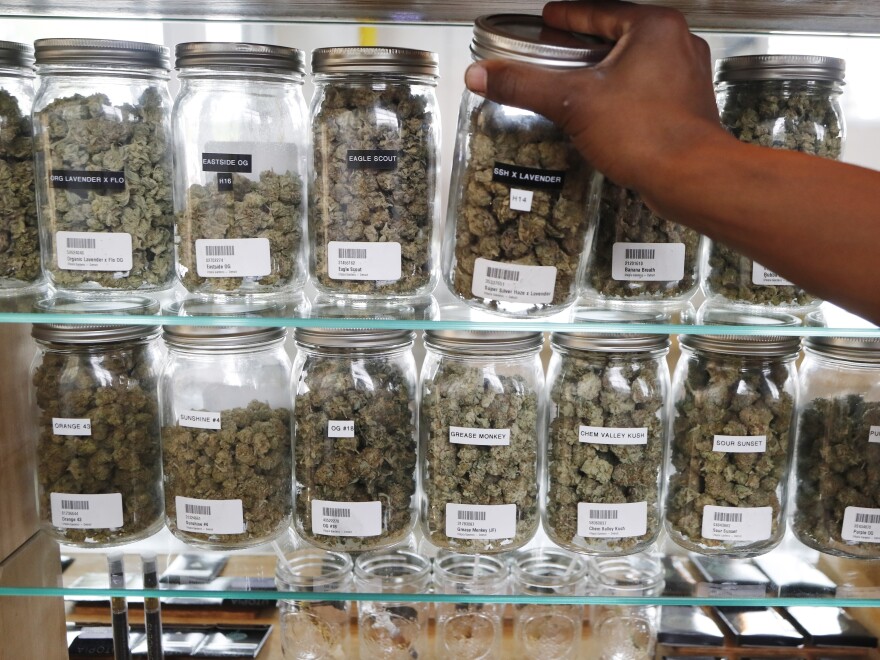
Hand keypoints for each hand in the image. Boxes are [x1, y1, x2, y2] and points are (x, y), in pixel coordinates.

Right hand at [465, 0, 724, 192]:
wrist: (691, 176)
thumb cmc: (649, 135)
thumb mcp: (572, 103)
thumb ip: (524, 85)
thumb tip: (485, 74)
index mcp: (654, 29)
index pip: (599, 11)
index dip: (568, 16)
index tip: (551, 18)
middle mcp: (677, 45)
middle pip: (619, 34)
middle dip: (585, 43)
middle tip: (558, 48)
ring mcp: (685, 76)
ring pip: (636, 62)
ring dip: (606, 69)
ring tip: (578, 79)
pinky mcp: (686, 106)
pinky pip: (648, 88)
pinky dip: (623, 92)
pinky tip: (606, 110)